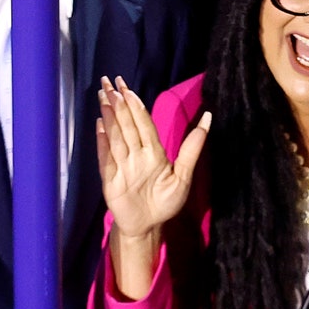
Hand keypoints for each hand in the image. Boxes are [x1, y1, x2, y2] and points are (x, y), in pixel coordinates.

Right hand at [96, 75, 208, 241]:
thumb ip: (193, 147)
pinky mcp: (110, 178)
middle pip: (127, 125)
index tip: (128, 88)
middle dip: (119, 104)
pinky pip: (106, 157)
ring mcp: (121, 165)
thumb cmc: (165, 202)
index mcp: (153, 153)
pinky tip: (100, 126)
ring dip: (110, 117)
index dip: (136, 106)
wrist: (149, 226)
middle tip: (110, 82)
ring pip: (116, 136)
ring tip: (105, 97)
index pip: (143, 124)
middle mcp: (136, 155)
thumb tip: (208, 118)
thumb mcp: (184, 175)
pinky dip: (103, 142)